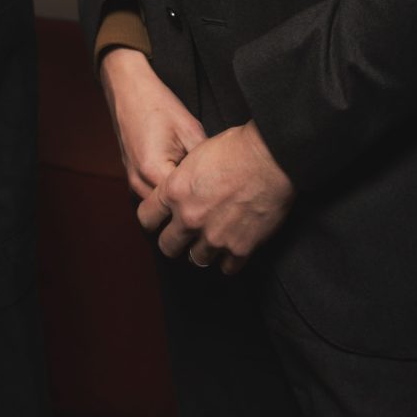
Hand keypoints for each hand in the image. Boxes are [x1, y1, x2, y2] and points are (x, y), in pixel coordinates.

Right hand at [99, 46, 206, 199]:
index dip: (206, 203)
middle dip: (191, 209)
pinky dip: (167, 197)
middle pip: (169, 211)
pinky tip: (185, 185)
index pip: (184, 203)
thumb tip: (221, 183)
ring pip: (159, 207)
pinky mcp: (132, 175)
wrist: (129, 90)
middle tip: (216, 204)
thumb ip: (204, 161)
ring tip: (202, 196)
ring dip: (177, 205)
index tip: (225, 201)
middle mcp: (138, 181)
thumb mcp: (190, 130)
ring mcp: (132, 180)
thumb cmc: (158, 105)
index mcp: (153, 170)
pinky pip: (152, 196)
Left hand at [138, 122, 294, 273]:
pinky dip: (229, 260)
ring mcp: (214, 236)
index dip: (153, 220)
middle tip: (184, 237)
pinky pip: (227, 268)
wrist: (270, 158)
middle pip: (167, 246)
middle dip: (174, 242)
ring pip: (197, 260)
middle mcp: (189, 218)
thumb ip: (183, 179)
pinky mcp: (240, 247)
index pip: (146, 218)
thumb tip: (181, 187)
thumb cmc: (235, 148)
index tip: (161, 220)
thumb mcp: (195, 154)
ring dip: (202, 251)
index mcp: (174, 192)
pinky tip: (233, 249)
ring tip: (211, 241)